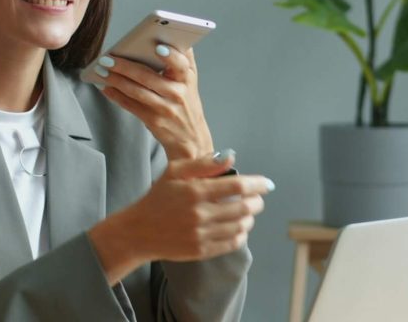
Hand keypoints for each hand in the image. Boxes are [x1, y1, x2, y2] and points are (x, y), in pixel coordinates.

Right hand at [87, 153, 272, 284]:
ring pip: (241, 226)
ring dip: (250, 218)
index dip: (257, 184)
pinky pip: (232, 243)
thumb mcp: (175, 172)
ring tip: (247, 212)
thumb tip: (231, 157)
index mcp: (195, 191)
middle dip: (257, 201)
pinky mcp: (201, 251)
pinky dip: (241, 234)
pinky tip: (239, 227)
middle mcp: (200, 214)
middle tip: (257, 198)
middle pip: (244, 207)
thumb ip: (204, 164)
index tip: (268, 184)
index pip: (237, 185)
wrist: (139, 231)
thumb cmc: (158, 197)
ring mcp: (201, 234)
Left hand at [94, 44, 212, 159]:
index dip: (170, 56)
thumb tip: (174, 35)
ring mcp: (165, 108)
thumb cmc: (187, 104)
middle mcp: (177, 94)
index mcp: (187, 79)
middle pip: (148, 77)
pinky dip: (116, 95)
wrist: (190, 139)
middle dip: (125, 66)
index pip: (181, 64)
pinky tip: (106, 87)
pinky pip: (130, 105)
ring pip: (136, 91)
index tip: (158, 47)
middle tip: (108, 57)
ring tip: (102, 70)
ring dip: (116, 79)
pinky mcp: (153, 120)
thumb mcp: (191, 81)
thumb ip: (184, 59)